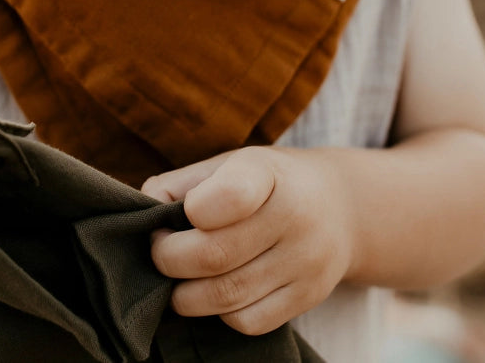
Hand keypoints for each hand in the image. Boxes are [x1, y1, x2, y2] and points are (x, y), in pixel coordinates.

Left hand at [142, 146, 352, 335]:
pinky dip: (219, 314)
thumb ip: (184, 183)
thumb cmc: (268, 182)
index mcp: (269, 172)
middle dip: (169, 259)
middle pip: (214, 256)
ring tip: (178, 277)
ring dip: (186, 294)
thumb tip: (142, 208)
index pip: (229, 196)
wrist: (341, 207)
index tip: (179, 213)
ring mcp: (306, 261)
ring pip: (228, 296)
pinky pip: (249, 321)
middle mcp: (295, 216)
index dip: (190, 210)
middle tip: (160, 250)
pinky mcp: (309, 296)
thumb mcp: (232, 163)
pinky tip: (214, 292)